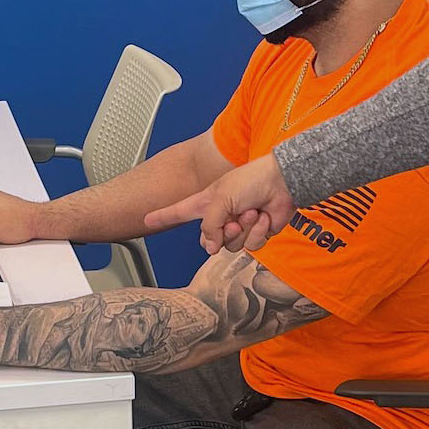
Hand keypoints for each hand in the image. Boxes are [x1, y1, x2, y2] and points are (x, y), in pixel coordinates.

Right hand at [145, 154, 295, 254]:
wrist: (282, 183)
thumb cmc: (251, 180)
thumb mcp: (220, 199)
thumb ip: (209, 226)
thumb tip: (209, 248)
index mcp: (207, 202)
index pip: (179, 212)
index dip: (162, 216)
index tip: (147, 218)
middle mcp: (221, 216)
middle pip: (208, 240)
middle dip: (222, 232)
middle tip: (233, 219)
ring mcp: (238, 225)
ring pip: (232, 246)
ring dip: (243, 229)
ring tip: (252, 212)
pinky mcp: (256, 232)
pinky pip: (251, 245)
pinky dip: (258, 231)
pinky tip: (264, 216)